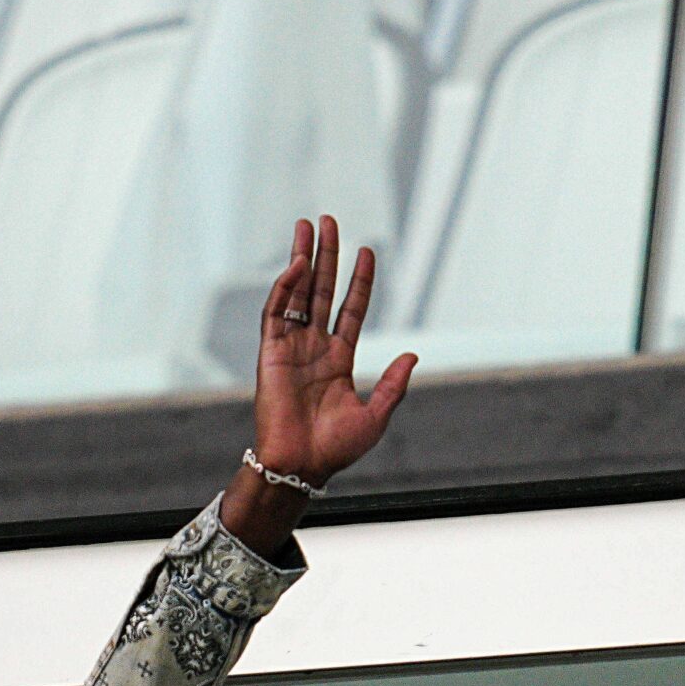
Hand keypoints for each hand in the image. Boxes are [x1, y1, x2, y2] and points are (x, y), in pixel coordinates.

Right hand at [226, 216, 416, 553]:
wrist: (302, 465)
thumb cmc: (336, 448)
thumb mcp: (376, 415)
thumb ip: (394, 384)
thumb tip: (413, 355)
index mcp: (338, 360)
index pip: (350, 310)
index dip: (359, 281)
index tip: (367, 251)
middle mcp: (314, 347)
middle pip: (322, 291)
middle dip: (327, 256)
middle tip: (329, 221)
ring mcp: (291, 347)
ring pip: (298, 292)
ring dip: (304, 259)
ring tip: (309, 226)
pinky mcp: (271, 352)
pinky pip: (276, 312)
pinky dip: (286, 287)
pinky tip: (297, 264)